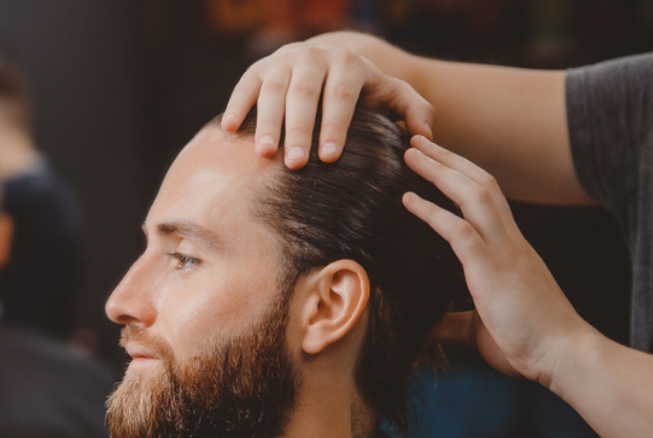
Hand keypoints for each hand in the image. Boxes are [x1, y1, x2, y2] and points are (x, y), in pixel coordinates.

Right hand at [222, 42, 434, 167]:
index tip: (331, 158)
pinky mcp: (258, 68)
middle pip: (305, 94)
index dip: (336, 127)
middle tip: (296, 164)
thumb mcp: (392, 95)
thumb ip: (414, 112)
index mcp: (348, 63)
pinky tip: (227, 128)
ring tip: (264, 154)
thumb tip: (424, 139)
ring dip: (266, 123)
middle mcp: (314, 56)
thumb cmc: (362, 90)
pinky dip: (236, 105)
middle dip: (299, 130)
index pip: (341, 96)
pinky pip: (245, 85)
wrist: (327, 60)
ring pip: (273, 90)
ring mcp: (283, 61)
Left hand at [401, 135, 595, 385]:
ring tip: (411, 152)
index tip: (436, 161)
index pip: (488, 199)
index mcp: (511, 250)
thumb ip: (453, 321)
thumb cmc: (529, 345)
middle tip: (416, 138)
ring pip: (473, 194)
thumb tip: (426, 325)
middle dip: (448, 158)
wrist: (563, 357)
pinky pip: (459, 230)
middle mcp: (510, 242)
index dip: (461, 175)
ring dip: (440, 170)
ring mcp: (504, 252)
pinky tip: (408, 200)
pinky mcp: (493, 269)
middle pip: (480, 183)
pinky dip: (432, 212)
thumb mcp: (480, 328)